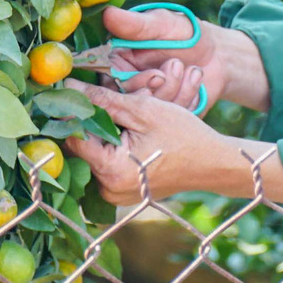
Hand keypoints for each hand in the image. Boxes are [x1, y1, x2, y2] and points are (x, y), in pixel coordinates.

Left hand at [61, 81, 282, 205]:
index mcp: (111, 171)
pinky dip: (115, 145)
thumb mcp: (142, 109)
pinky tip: (129, 130)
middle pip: (84, 147)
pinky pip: (109, 164)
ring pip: (96, 154)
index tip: (70, 93)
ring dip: (104, 132)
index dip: (71, 113)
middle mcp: (109, 190)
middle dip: (92, 120)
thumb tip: (68, 87)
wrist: (214, 163)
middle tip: (101, 99)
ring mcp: (116, 195)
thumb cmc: (184, 134)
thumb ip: (102, 100)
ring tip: (122, 114)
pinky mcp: (125, 193)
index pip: (73, 138)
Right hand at [95, 6, 270, 111]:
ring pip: (151, 114)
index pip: (109, 82)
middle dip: (158, 90)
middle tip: (177, 67)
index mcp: (116, 63)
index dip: (133, 83)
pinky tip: (196, 78)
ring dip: (175, 92)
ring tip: (191, 69)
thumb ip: (136, 24)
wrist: (216, 54)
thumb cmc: (185, 32)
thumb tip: (108, 14)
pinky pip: (169, 120)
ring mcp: (146, 104)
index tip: (156, 76)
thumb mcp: (163, 24)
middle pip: (130, 104)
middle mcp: (126, 87)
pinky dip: (187, 100)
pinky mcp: (164, 118)